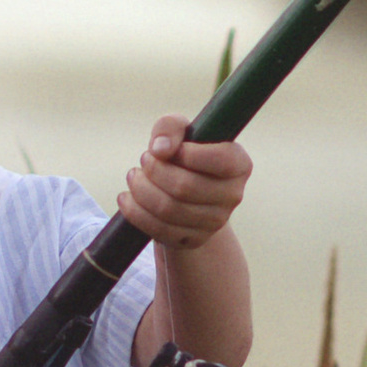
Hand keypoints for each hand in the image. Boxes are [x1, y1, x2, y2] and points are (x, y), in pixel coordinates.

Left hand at [118, 117, 251, 250]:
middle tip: (144, 160)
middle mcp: (233, 195)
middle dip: (154, 170)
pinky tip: (127, 198)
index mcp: (239, 165)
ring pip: (168, 209)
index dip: (186, 153)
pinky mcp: (194, 240)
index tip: (167, 150)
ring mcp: (215, 222)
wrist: (185, 192)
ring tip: (134, 176)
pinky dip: (135, 212)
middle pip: (185, 187)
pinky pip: (159, 229)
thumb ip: (170, 126)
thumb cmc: (184, 155)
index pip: (220, 161)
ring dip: (141, 190)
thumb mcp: (180, 132)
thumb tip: (160, 149)